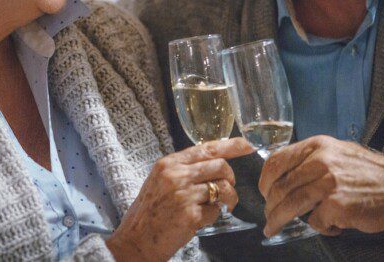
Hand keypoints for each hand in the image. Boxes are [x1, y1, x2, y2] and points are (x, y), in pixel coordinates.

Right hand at [106, 138, 253, 261]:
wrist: (136, 240)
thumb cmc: (149, 211)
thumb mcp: (159, 180)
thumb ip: (182, 169)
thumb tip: (212, 163)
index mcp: (169, 163)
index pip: (206, 148)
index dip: (231, 146)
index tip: (247, 145)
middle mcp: (176, 175)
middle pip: (220, 166)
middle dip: (230, 177)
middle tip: (227, 188)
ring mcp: (184, 195)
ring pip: (223, 188)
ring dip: (227, 198)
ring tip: (221, 205)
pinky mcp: (191, 215)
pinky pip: (216, 211)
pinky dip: (213, 215)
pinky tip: (200, 219)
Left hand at [259, 135, 383, 236]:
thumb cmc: (368, 171)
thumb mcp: (336, 152)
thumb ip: (311, 159)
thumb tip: (285, 176)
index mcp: (316, 146)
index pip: (276, 161)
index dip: (264, 179)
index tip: (263, 191)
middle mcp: (319, 161)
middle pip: (280, 186)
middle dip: (269, 205)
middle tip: (267, 216)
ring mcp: (327, 183)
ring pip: (290, 204)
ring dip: (278, 219)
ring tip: (273, 228)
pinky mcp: (337, 205)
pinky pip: (315, 221)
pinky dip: (319, 227)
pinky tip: (330, 226)